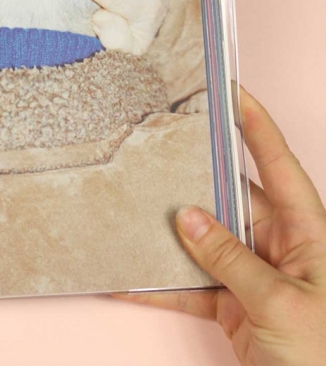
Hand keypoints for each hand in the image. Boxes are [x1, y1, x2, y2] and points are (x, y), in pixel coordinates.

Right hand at [113, 89, 325, 364]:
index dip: (257, 125)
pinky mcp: (231, 306)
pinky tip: (124, 280)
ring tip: (124, 212)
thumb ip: (230, 259)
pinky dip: (156, 287)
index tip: (230, 89)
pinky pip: (188, 287)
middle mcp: (278, 246)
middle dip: (189, 180)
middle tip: (152, 148)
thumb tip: (186, 217)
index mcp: (307, 232)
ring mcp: (252, 275)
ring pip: (200, 242)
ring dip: (163, 236)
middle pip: (227, 200)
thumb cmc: (325, 355)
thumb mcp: (280, 303)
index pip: (278, 165)